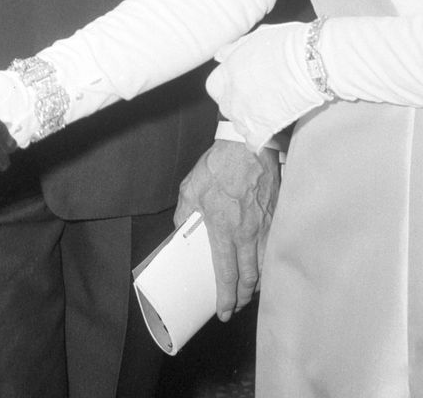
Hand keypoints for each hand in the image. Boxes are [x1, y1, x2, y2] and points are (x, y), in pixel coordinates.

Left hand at [175, 139, 278, 320]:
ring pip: (265, 267)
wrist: (247, 145)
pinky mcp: (277, 217)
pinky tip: (265, 267)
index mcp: (223, 228)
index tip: (223, 312)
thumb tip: (180, 230)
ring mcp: (265, 227)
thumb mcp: (190, 187)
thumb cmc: (218, 165)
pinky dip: (270, 264)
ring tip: (250, 292)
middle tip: (237, 307)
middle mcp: (247, 234)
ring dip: (258, 285)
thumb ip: (184, 212)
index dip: (225, 297)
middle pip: (249, 277)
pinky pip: (275, 249)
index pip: (225, 274)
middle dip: (243, 297)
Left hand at [206, 23, 326, 149]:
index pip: (213, 87)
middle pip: (225, 107)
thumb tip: (219, 56)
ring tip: (264, 115)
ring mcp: (245, 114)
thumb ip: (233, 49)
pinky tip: (265, 136)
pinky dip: (257, 141)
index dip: (225, 88)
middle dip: (237, 105)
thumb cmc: (287, 44)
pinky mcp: (263, 129)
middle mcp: (232, 94)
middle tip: (254, 101)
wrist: (312, 62)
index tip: (236, 88)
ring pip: (238, 125)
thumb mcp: (255, 38)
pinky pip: (252, 142)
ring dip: (248, 122)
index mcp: (228, 71)